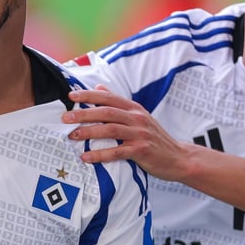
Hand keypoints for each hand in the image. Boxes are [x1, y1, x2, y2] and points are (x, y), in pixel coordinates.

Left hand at [62, 85, 189, 181]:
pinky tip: (87, 157)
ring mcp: (140, 134)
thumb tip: (99, 87)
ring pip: (110, 130)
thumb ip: (118, 104)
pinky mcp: (142, 151)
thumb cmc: (154, 138)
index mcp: (134, 108)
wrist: (179, 158)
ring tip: (72, 135)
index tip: (71, 96)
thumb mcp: (139, 116)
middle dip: (84, 113)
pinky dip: (101, 154)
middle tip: (65, 117)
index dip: (89, 95)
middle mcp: (137, 118)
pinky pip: (118, 152)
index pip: (108, 98)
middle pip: (106, 112)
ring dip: (89, 132)